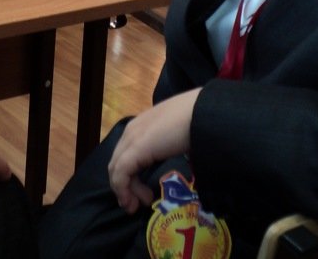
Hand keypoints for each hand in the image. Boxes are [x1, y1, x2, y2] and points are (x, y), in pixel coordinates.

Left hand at [107, 88, 200, 213]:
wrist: (202, 111)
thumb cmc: (197, 121)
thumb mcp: (180, 137)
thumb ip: (173, 147)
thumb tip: (187, 163)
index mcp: (142, 125)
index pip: (125, 154)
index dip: (130, 176)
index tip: (145, 194)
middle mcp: (132, 130)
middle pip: (117, 163)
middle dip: (125, 186)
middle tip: (140, 202)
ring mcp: (132, 139)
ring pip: (116, 170)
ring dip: (125, 191)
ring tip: (138, 205)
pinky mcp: (135, 149)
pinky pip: (121, 174)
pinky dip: (124, 190)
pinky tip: (133, 201)